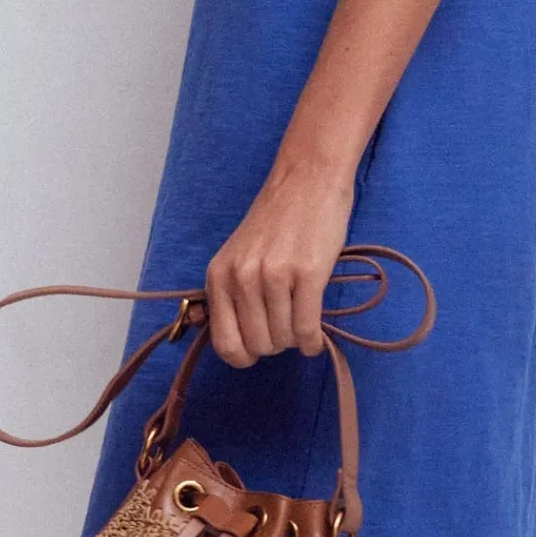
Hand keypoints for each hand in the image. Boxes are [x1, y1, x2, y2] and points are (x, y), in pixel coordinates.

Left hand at [204, 154, 355, 367]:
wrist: (307, 180)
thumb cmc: (277, 220)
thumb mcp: (238, 256)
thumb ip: (232, 294)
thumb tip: (236, 344)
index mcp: (219, 276)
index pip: (224, 343)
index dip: (244, 356)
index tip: (258, 349)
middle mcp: (242, 278)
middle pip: (259, 345)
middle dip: (275, 345)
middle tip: (286, 328)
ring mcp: (274, 276)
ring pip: (285, 338)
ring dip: (296, 340)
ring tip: (303, 324)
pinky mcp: (307, 274)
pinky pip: (308, 328)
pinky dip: (313, 341)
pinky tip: (315, 338)